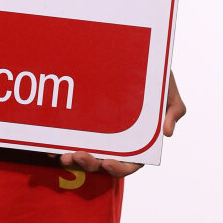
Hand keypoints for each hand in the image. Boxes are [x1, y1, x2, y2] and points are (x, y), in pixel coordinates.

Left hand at [57, 70, 185, 176]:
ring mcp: (99, 132)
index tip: (107, 162)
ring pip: (83, 151)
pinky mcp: (84, 119)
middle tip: (73, 156)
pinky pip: (70, 133)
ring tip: (60, 153)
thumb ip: (174, 110)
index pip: (129, 163)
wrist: (135, 54)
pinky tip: (48, 139)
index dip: (118, 168)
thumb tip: (167, 133)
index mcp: (138, 143)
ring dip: (71, 157)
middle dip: (87, 164)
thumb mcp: (169, 91)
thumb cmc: (155, 77)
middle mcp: (116, 141)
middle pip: (101, 162)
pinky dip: (59, 139)